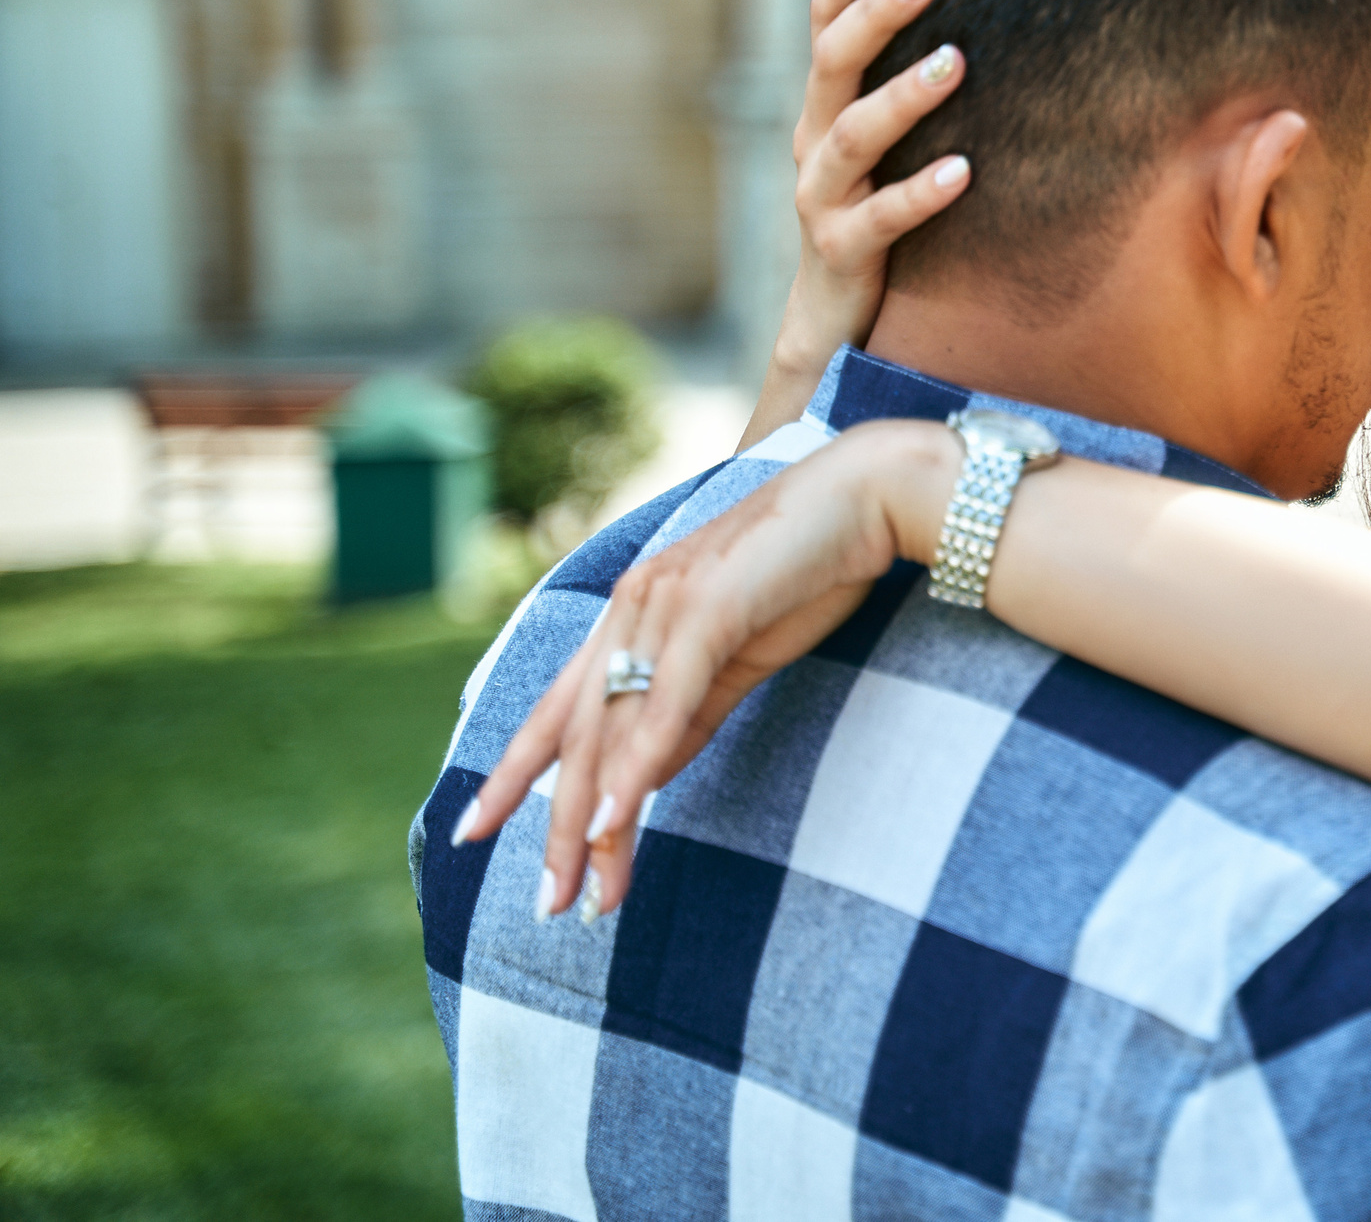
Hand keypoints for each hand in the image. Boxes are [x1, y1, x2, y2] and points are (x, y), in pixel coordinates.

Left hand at [453, 419, 961, 919]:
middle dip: (556, 827)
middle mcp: (630, 610)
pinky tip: (616, 822)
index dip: (514, 772)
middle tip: (546, 904)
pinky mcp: (705, 612)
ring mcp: (661, 608)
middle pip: (574, 737)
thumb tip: (645, 777)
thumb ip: (689, 713)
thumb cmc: (809, 570)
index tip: (474, 830)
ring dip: (594, 821)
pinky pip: (661, 704)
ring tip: (587, 893)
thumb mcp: (738, 657)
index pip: (556, 708)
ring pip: (610, 732)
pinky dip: (636, 766)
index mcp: (632, 617)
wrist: (866, 497)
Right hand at [742, 0, 973, 449]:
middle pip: (833, 62)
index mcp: (823, 108)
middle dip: (877, 13)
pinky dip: (921, 192)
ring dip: (903, 96)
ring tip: (956, 62)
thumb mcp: (886, 147)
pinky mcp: (843, 252)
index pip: (824, 23)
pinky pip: (881, 219)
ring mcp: (822, 199)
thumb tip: (975, 18)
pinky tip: (966, 171)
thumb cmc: (876, 216)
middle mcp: (813, 143)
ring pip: (853, 137)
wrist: (832, 320)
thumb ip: (907, 88)